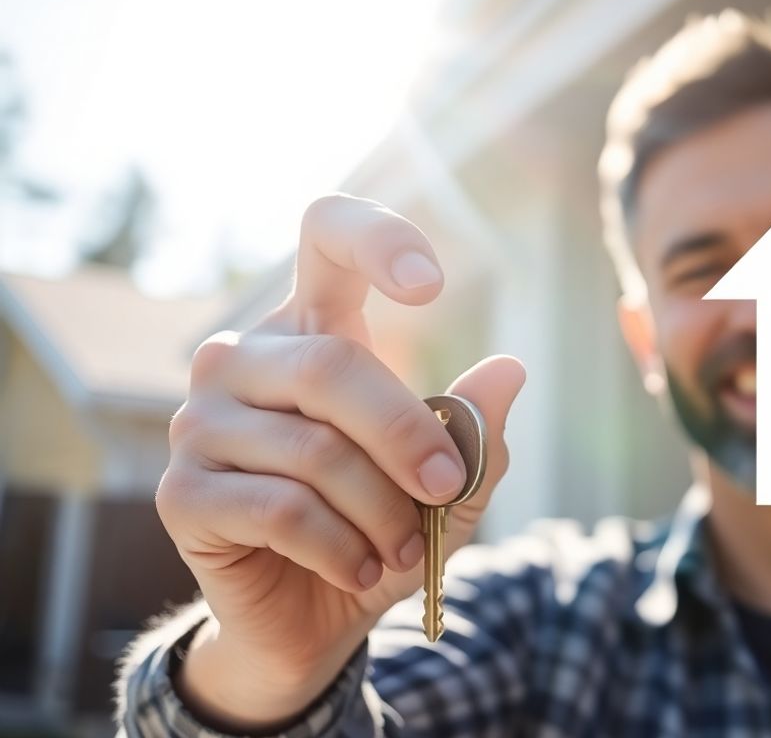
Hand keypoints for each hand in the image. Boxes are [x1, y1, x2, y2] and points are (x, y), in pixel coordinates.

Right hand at [155, 194, 525, 727]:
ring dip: (382, 513)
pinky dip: (343, 549)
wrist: (315, 615)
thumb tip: (509, 370)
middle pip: (332, 366)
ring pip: (315, 451)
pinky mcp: (181, 493)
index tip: (431, 287)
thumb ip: (473, 429)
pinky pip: (282, 510)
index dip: (376, 240)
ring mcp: (201, 422)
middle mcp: (243, 358)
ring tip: (406, 550)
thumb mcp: (447, 483)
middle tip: (446, 487)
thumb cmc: (381, 526)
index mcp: (312, 327)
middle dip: (407, 438)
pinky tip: (363, 569)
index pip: (326, 234)